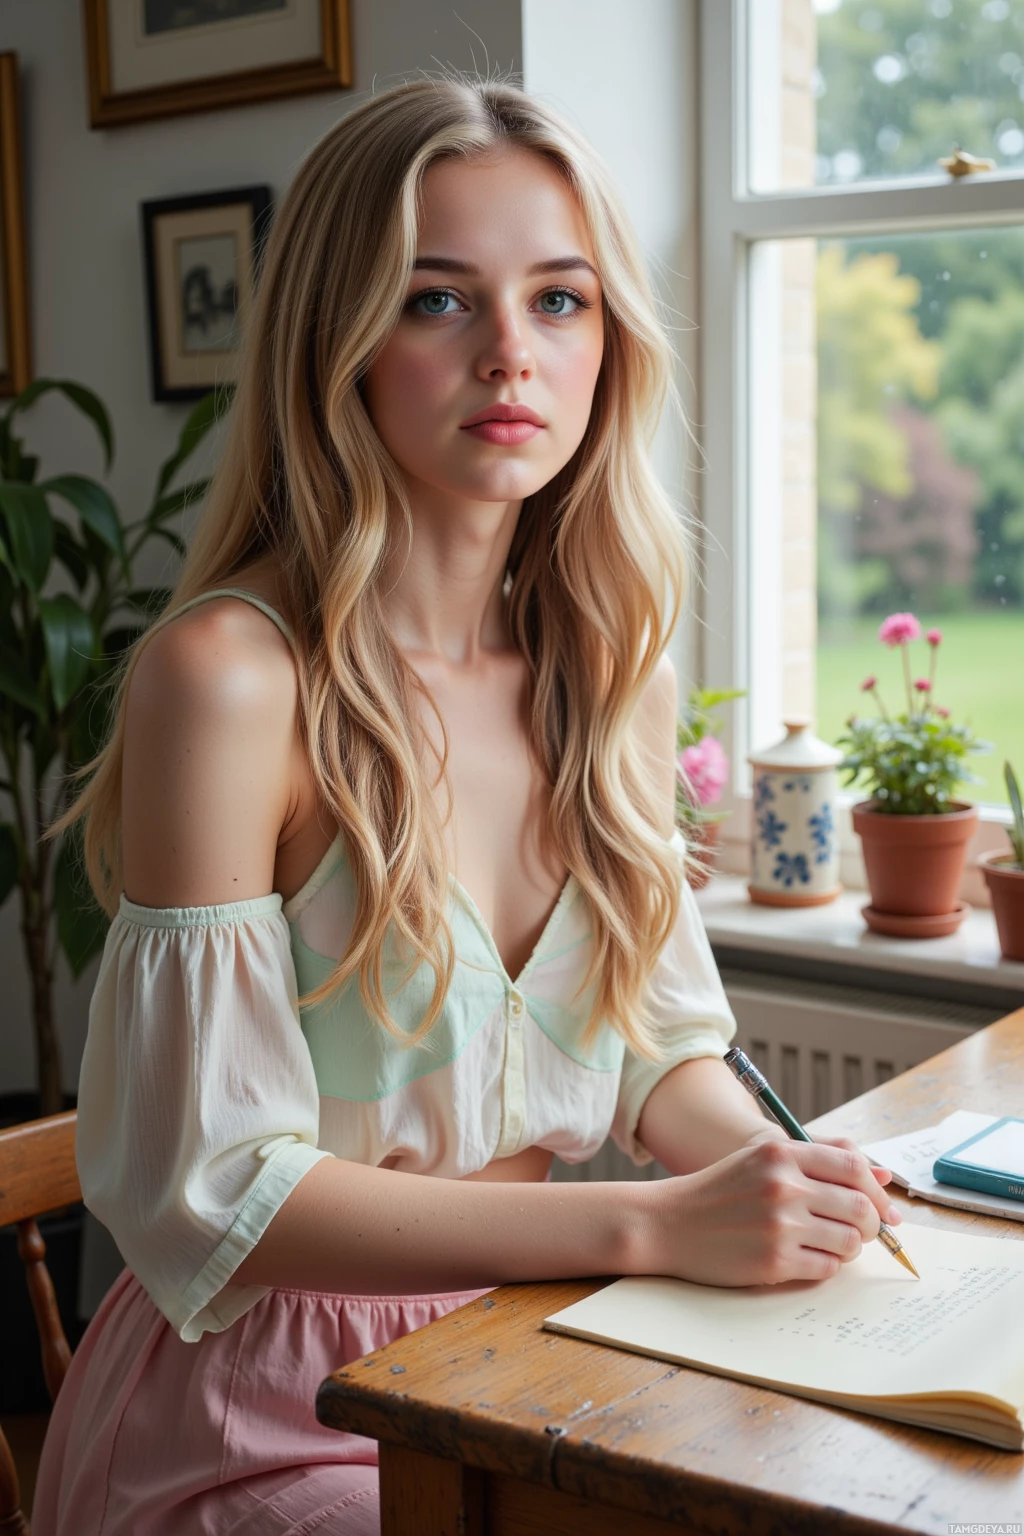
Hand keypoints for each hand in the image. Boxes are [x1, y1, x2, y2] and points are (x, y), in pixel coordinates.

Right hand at [646, 1132, 902, 1287]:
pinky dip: (826, 1267)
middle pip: (860, 1207)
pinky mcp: (774, 1261)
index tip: (881, 1206)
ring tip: (831, 1245)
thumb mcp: (760, 1161)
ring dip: (850, 1248)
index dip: (876, 1189)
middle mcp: (784, 1185)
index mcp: (781, 1153)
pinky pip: (826, 1268)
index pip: (854, 1166)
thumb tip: (883, 1176)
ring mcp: (779, 1225)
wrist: (669, 1223)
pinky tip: (807, 1259)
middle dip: (871, 1224)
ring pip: (849, 1241)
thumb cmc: (720, 1191)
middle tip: (863, 1232)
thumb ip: (818, 1162)